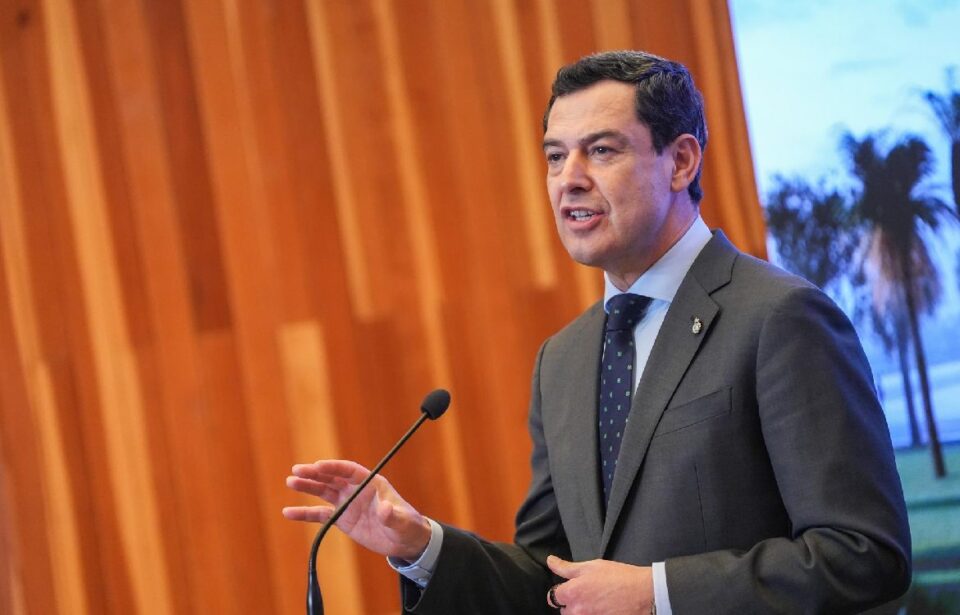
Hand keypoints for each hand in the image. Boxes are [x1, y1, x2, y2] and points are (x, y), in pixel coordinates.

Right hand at [283, 460, 430, 560]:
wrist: (405, 542)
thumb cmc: (407, 525)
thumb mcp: (402, 521)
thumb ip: (392, 515)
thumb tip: (385, 509)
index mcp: (371, 483)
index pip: (349, 470)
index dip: (334, 467)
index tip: (318, 465)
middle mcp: (356, 490)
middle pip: (332, 478)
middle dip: (315, 474)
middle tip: (296, 470)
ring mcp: (348, 504)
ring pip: (324, 491)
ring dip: (308, 486)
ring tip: (291, 482)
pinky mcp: (342, 519)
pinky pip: (320, 514)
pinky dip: (305, 513)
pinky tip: (288, 512)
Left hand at [546, 555, 652, 613]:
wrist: (644, 594)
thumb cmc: (619, 577)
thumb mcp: (591, 566)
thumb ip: (566, 567)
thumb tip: (550, 561)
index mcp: (571, 593)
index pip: (554, 597)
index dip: (563, 591)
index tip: (574, 588)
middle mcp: (577, 611)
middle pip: (565, 611)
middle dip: (573, 604)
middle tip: (590, 595)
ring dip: (583, 612)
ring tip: (599, 603)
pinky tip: (605, 609)